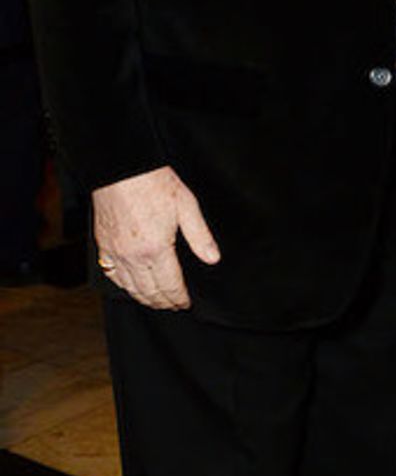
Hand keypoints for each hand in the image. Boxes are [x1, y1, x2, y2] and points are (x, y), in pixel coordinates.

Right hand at [93, 165, 221, 309]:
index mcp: (156, 249)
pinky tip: (131, 286)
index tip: (185, 303)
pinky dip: (123, 286)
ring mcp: (115, 252)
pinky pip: (111, 274)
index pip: (169, 285)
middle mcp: (133, 256)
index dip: (179, 298)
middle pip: (149, 291)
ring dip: (144, 298)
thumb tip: (212, 258)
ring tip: (156, 301)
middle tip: (173, 306)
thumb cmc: (154, 183)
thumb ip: (200, 236)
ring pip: (129, 287)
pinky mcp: (103, 245)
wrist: (121, 169)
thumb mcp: (186, 206)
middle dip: (163, 302)